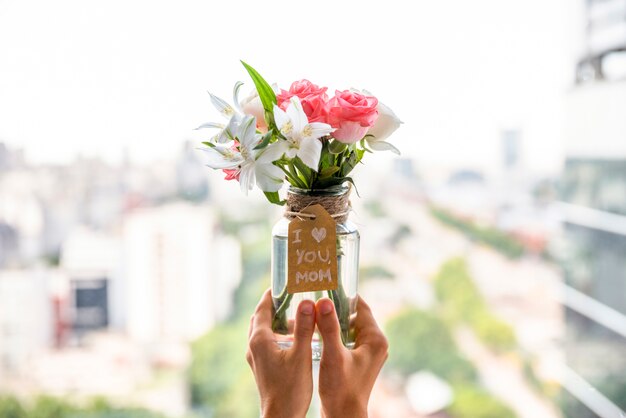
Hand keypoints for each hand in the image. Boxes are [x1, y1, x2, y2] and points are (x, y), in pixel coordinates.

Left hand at [246, 289, 315, 417]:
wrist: (281, 417)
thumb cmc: (291, 389)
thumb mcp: (301, 355)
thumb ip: (303, 327)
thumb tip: (306, 303)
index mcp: (260, 340)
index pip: (262, 308)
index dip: (272, 294)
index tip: (283, 283)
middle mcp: (253, 346)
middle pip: (261, 318)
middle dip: (274, 306)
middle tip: (291, 297)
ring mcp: (255, 357)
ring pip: (263, 331)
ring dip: (277, 321)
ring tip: (297, 317)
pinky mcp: (261, 366)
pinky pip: (266, 343)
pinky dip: (278, 335)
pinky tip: (295, 339)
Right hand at [316, 296, 387, 417]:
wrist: (344, 415)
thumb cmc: (341, 389)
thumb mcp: (333, 355)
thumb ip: (329, 328)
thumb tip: (324, 302)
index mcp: (375, 339)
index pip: (361, 306)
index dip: (343, 296)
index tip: (326, 287)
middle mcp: (376, 344)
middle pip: (355, 315)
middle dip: (336, 308)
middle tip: (316, 299)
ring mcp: (369, 353)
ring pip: (350, 327)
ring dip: (333, 321)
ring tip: (314, 314)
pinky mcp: (360, 360)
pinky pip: (347, 338)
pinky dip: (334, 333)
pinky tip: (318, 332)